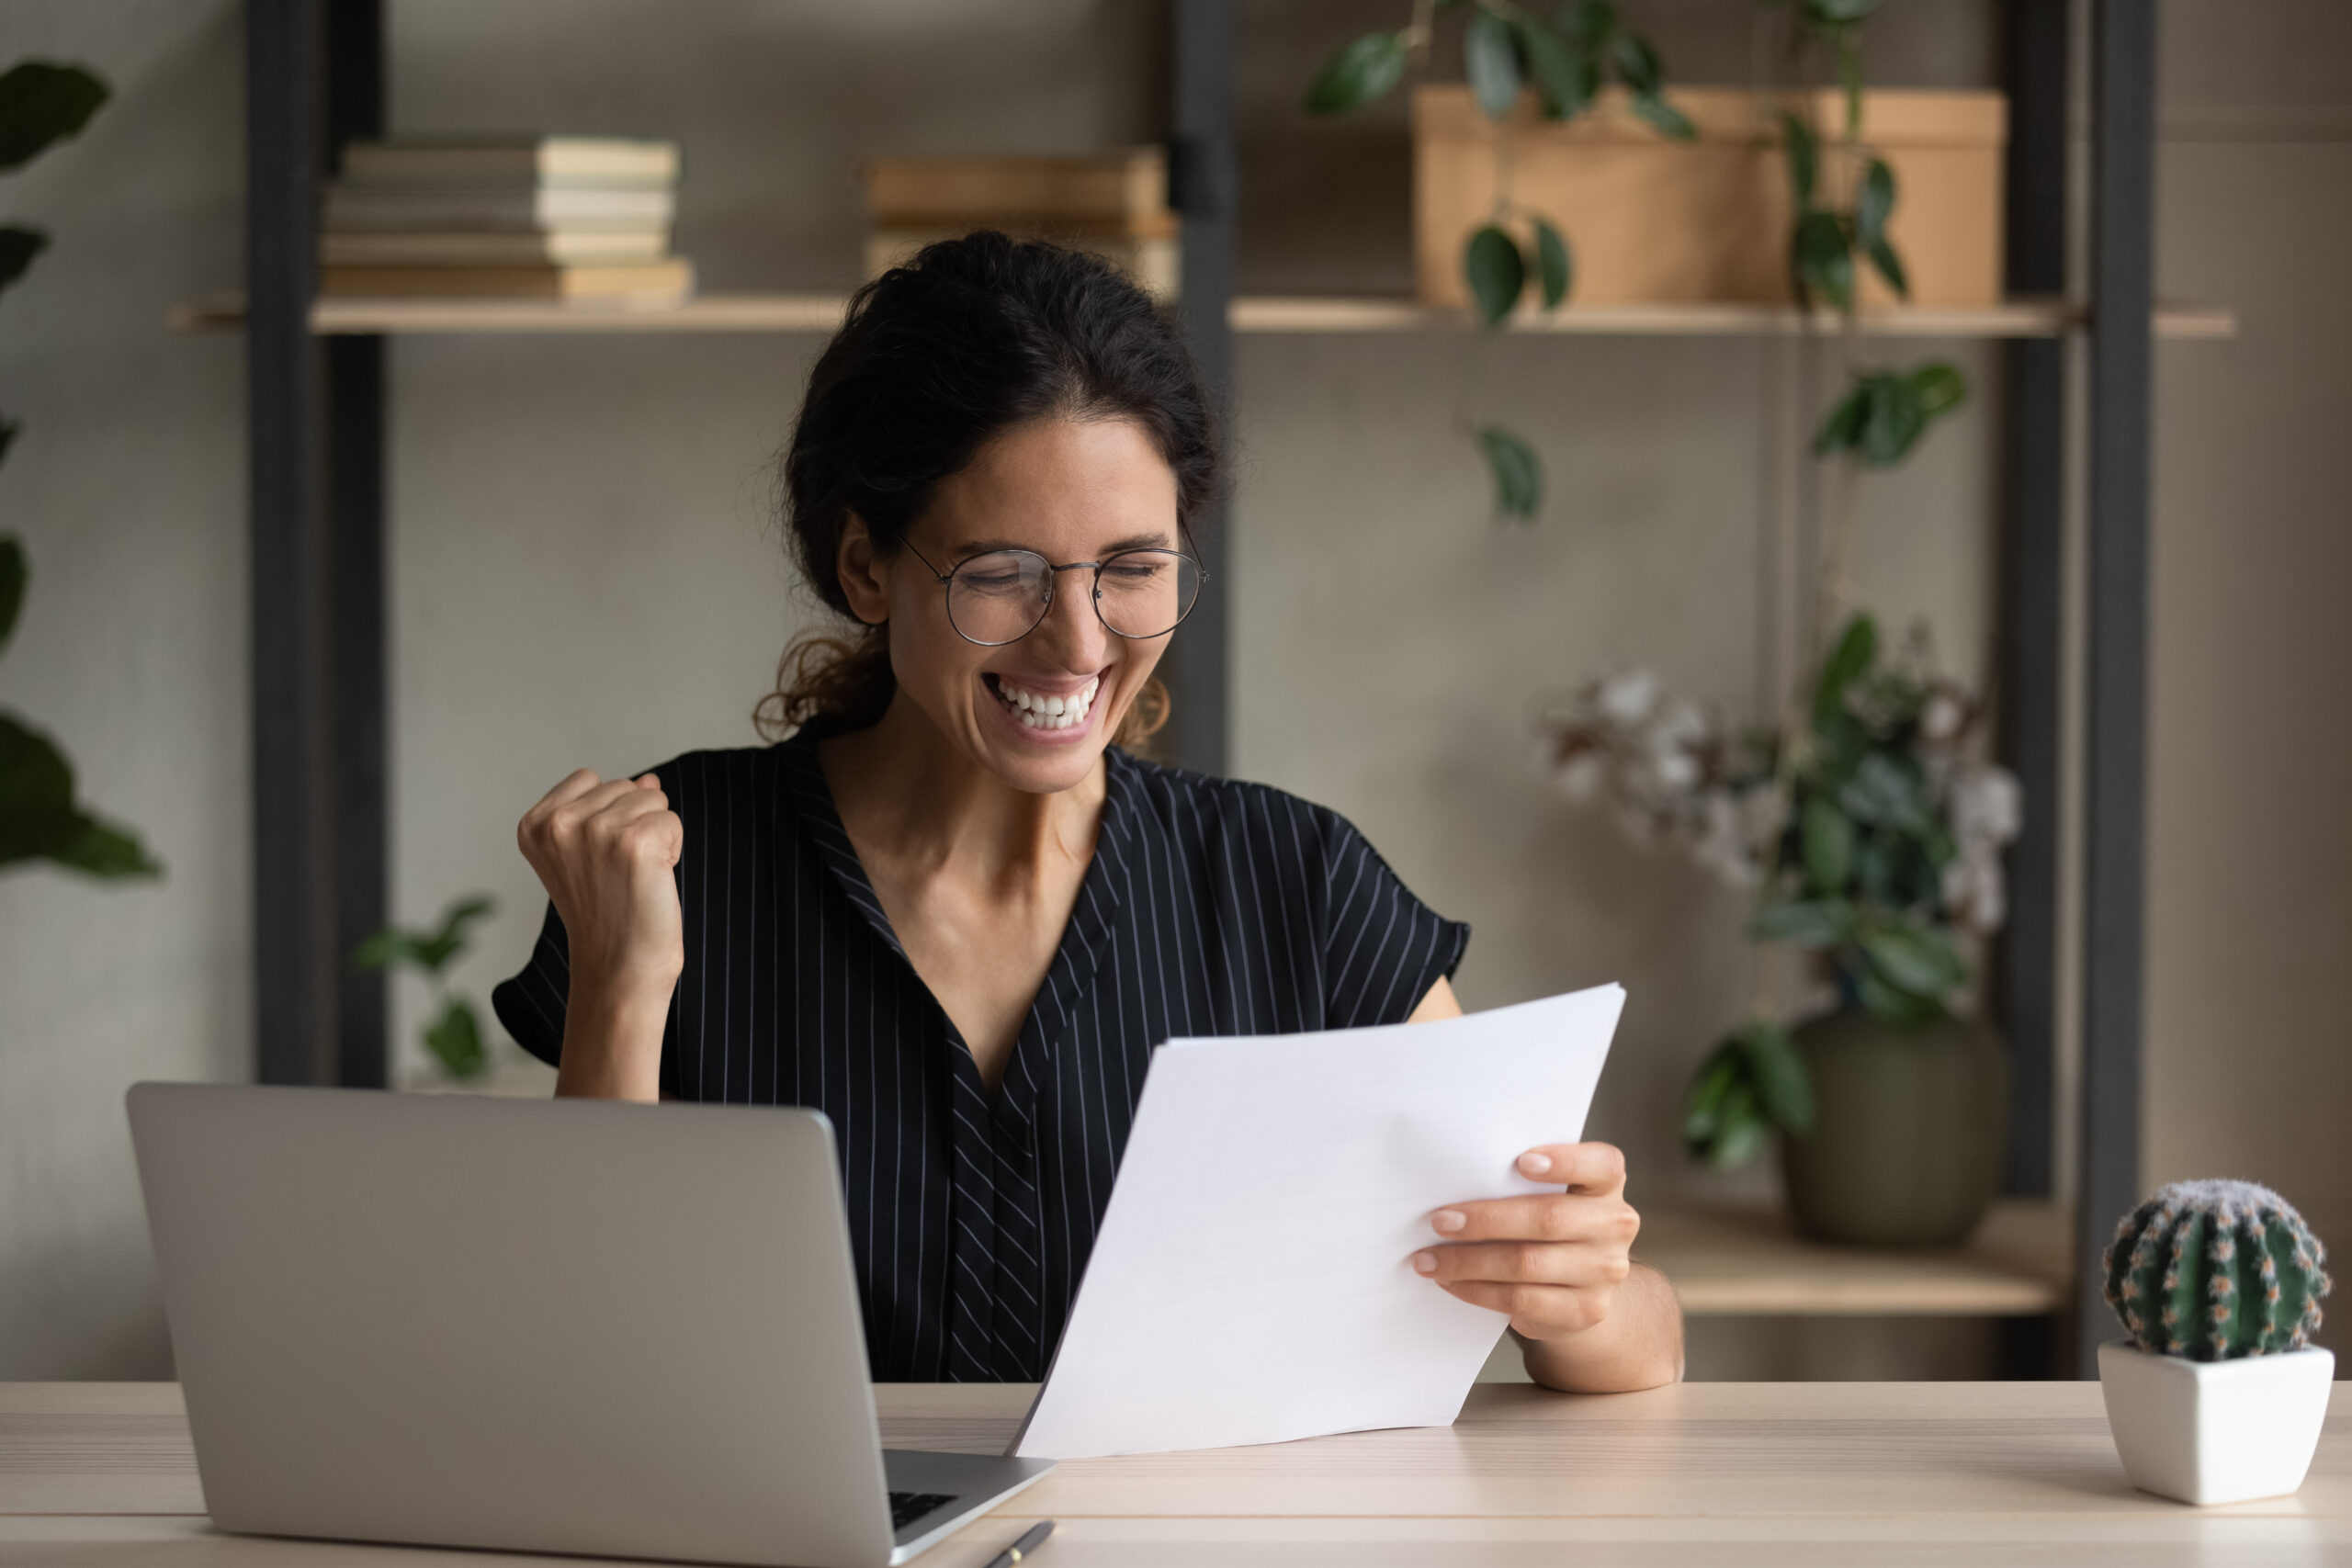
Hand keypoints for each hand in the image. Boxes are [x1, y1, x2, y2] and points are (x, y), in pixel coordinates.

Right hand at [517, 768, 684, 1022]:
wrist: (618, 969)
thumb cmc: (607, 915)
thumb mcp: (592, 854)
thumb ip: (611, 808)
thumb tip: (649, 779)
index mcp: (534, 824)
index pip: (590, 778)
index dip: (607, 815)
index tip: (597, 860)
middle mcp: (558, 824)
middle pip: (625, 785)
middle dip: (633, 823)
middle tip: (619, 875)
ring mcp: (595, 831)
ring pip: (653, 798)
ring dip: (656, 835)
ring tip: (634, 878)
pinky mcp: (634, 843)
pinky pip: (672, 820)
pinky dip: (673, 849)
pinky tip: (652, 881)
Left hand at [1413, 1142, 1639, 1343]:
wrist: (1580, 1286)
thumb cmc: (1550, 1225)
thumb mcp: (1549, 1194)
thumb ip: (1521, 1181)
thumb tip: (1453, 1178)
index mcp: (1607, 1184)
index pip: (1602, 1165)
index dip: (1565, 1161)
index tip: (1521, 1160)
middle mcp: (1614, 1225)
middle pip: (1549, 1218)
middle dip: (1486, 1220)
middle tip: (1439, 1221)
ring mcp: (1604, 1271)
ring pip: (1527, 1263)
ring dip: (1468, 1262)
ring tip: (1429, 1259)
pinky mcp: (1585, 1309)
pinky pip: (1522, 1299)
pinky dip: (1477, 1290)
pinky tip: (1451, 1282)